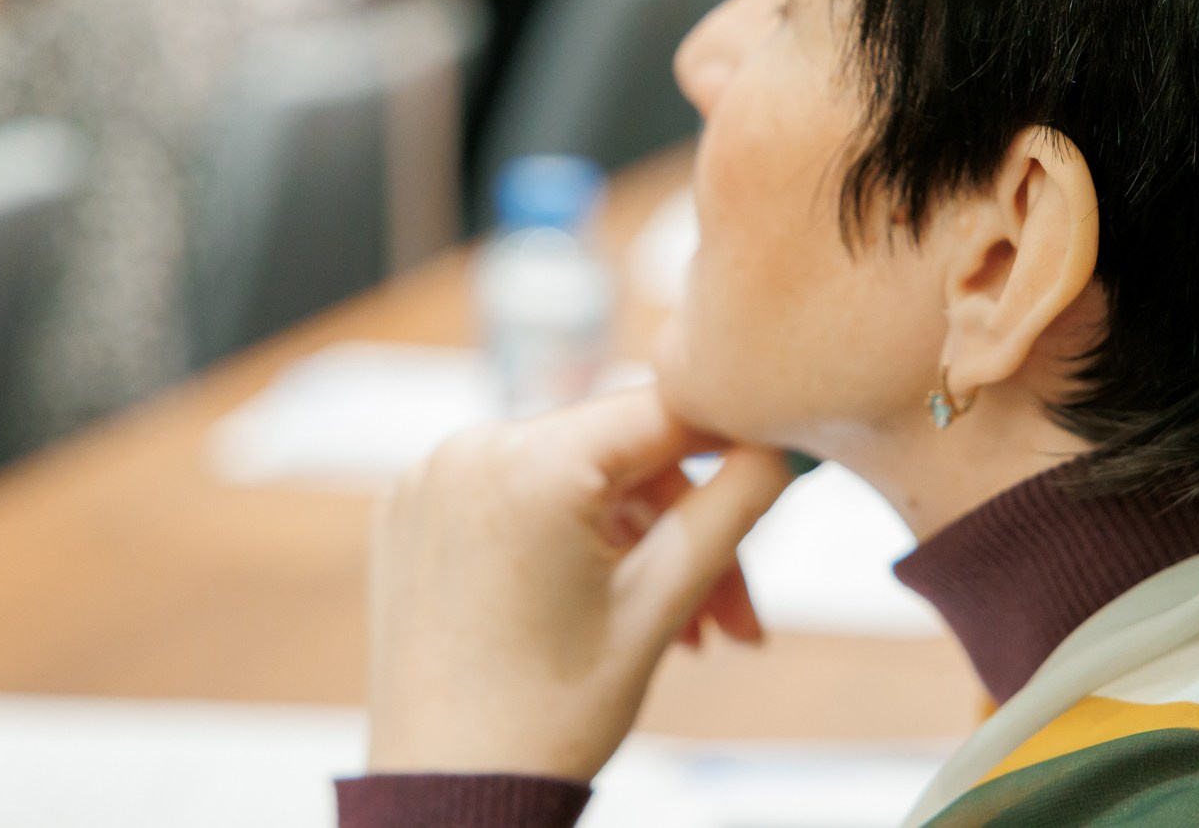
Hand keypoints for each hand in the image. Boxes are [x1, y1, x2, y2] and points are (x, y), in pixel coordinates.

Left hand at [365, 387, 792, 780]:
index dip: (733, 439)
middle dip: (686, 528)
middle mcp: (470, 448)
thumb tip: (786, 445)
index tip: (779, 474)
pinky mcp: (412, 510)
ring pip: (574, 480)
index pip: (664, 410)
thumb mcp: (661, 605)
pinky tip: (605, 608)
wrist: (445, 797)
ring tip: (681, 633)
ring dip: (637, 546)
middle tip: (735, 615)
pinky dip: (570, 541)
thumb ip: (733, 506)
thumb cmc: (546, 719)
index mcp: (531, 463)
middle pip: (621, 455)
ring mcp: (431, 477)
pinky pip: (518, 498)